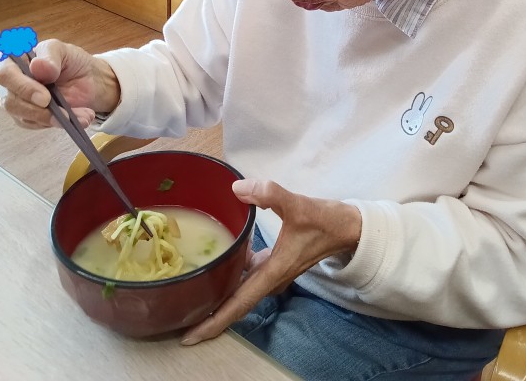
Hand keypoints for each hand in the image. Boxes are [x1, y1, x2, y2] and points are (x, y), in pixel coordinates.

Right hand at [0, 39, 120, 128]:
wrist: (90, 80)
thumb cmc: (71, 61)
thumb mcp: (63, 50)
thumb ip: (50, 55)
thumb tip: (37, 67)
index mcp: (13, 61)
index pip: (5, 75)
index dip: (23, 88)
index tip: (45, 98)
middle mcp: (12, 83)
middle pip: (11, 102)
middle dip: (37, 110)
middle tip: (63, 113)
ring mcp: (20, 102)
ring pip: (24, 117)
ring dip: (52, 119)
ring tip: (79, 115)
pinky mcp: (31, 117)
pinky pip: (39, 125)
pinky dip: (61, 123)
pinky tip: (81, 118)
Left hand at [181, 178, 361, 345]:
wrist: (347, 226)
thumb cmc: (325, 221)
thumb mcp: (298, 205)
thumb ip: (269, 194)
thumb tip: (237, 189)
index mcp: (273, 272)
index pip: (238, 304)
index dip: (212, 322)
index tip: (188, 336)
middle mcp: (271, 278)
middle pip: (234, 303)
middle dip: (208, 314)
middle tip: (178, 316)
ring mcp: (273, 272)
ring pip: (240, 289)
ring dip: (218, 294)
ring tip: (192, 288)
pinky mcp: (276, 262)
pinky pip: (248, 274)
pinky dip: (232, 273)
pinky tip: (222, 257)